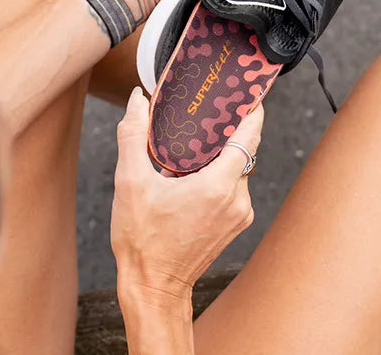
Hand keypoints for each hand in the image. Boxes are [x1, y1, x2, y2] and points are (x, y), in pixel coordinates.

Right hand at [111, 87, 262, 305]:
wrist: (153, 287)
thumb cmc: (142, 240)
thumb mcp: (130, 183)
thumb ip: (133, 135)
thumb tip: (138, 101)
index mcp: (218, 185)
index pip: (249, 136)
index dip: (250, 112)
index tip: (246, 93)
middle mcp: (237, 199)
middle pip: (244, 150)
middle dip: (230, 130)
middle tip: (212, 110)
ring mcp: (241, 214)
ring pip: (239, 169)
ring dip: (221, 156)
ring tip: (194, 147)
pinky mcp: (237, 224)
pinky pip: (235, 188)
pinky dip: (221, 176)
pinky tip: (195, 176)